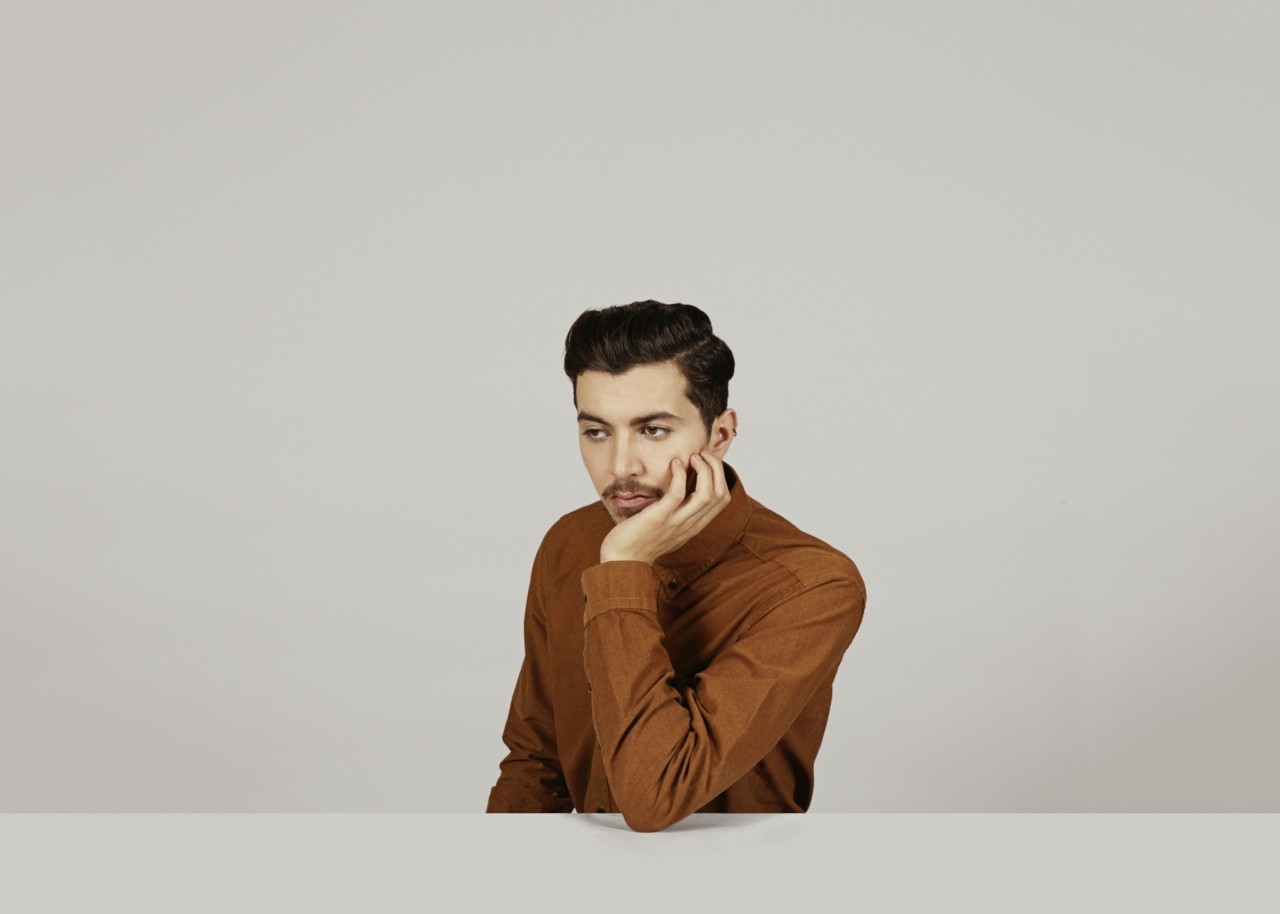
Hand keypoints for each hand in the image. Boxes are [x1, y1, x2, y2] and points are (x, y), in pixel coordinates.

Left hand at [599, 450, 731, 565]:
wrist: (622, 561)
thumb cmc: (641, 541)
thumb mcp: (669, 528)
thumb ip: (680, 513)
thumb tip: (682, 488)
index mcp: (695, 525)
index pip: (723, 499)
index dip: (720, 475)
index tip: (707, 462)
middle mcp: (690, 524)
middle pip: (720, 494)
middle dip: (716, 468)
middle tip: (702, 454)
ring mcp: (676, 522)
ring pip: (707, 494)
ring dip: (705, 470)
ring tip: (693, 457)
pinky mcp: (659, 518)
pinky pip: (678, 493)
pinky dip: (680, 474)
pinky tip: (674, 464)